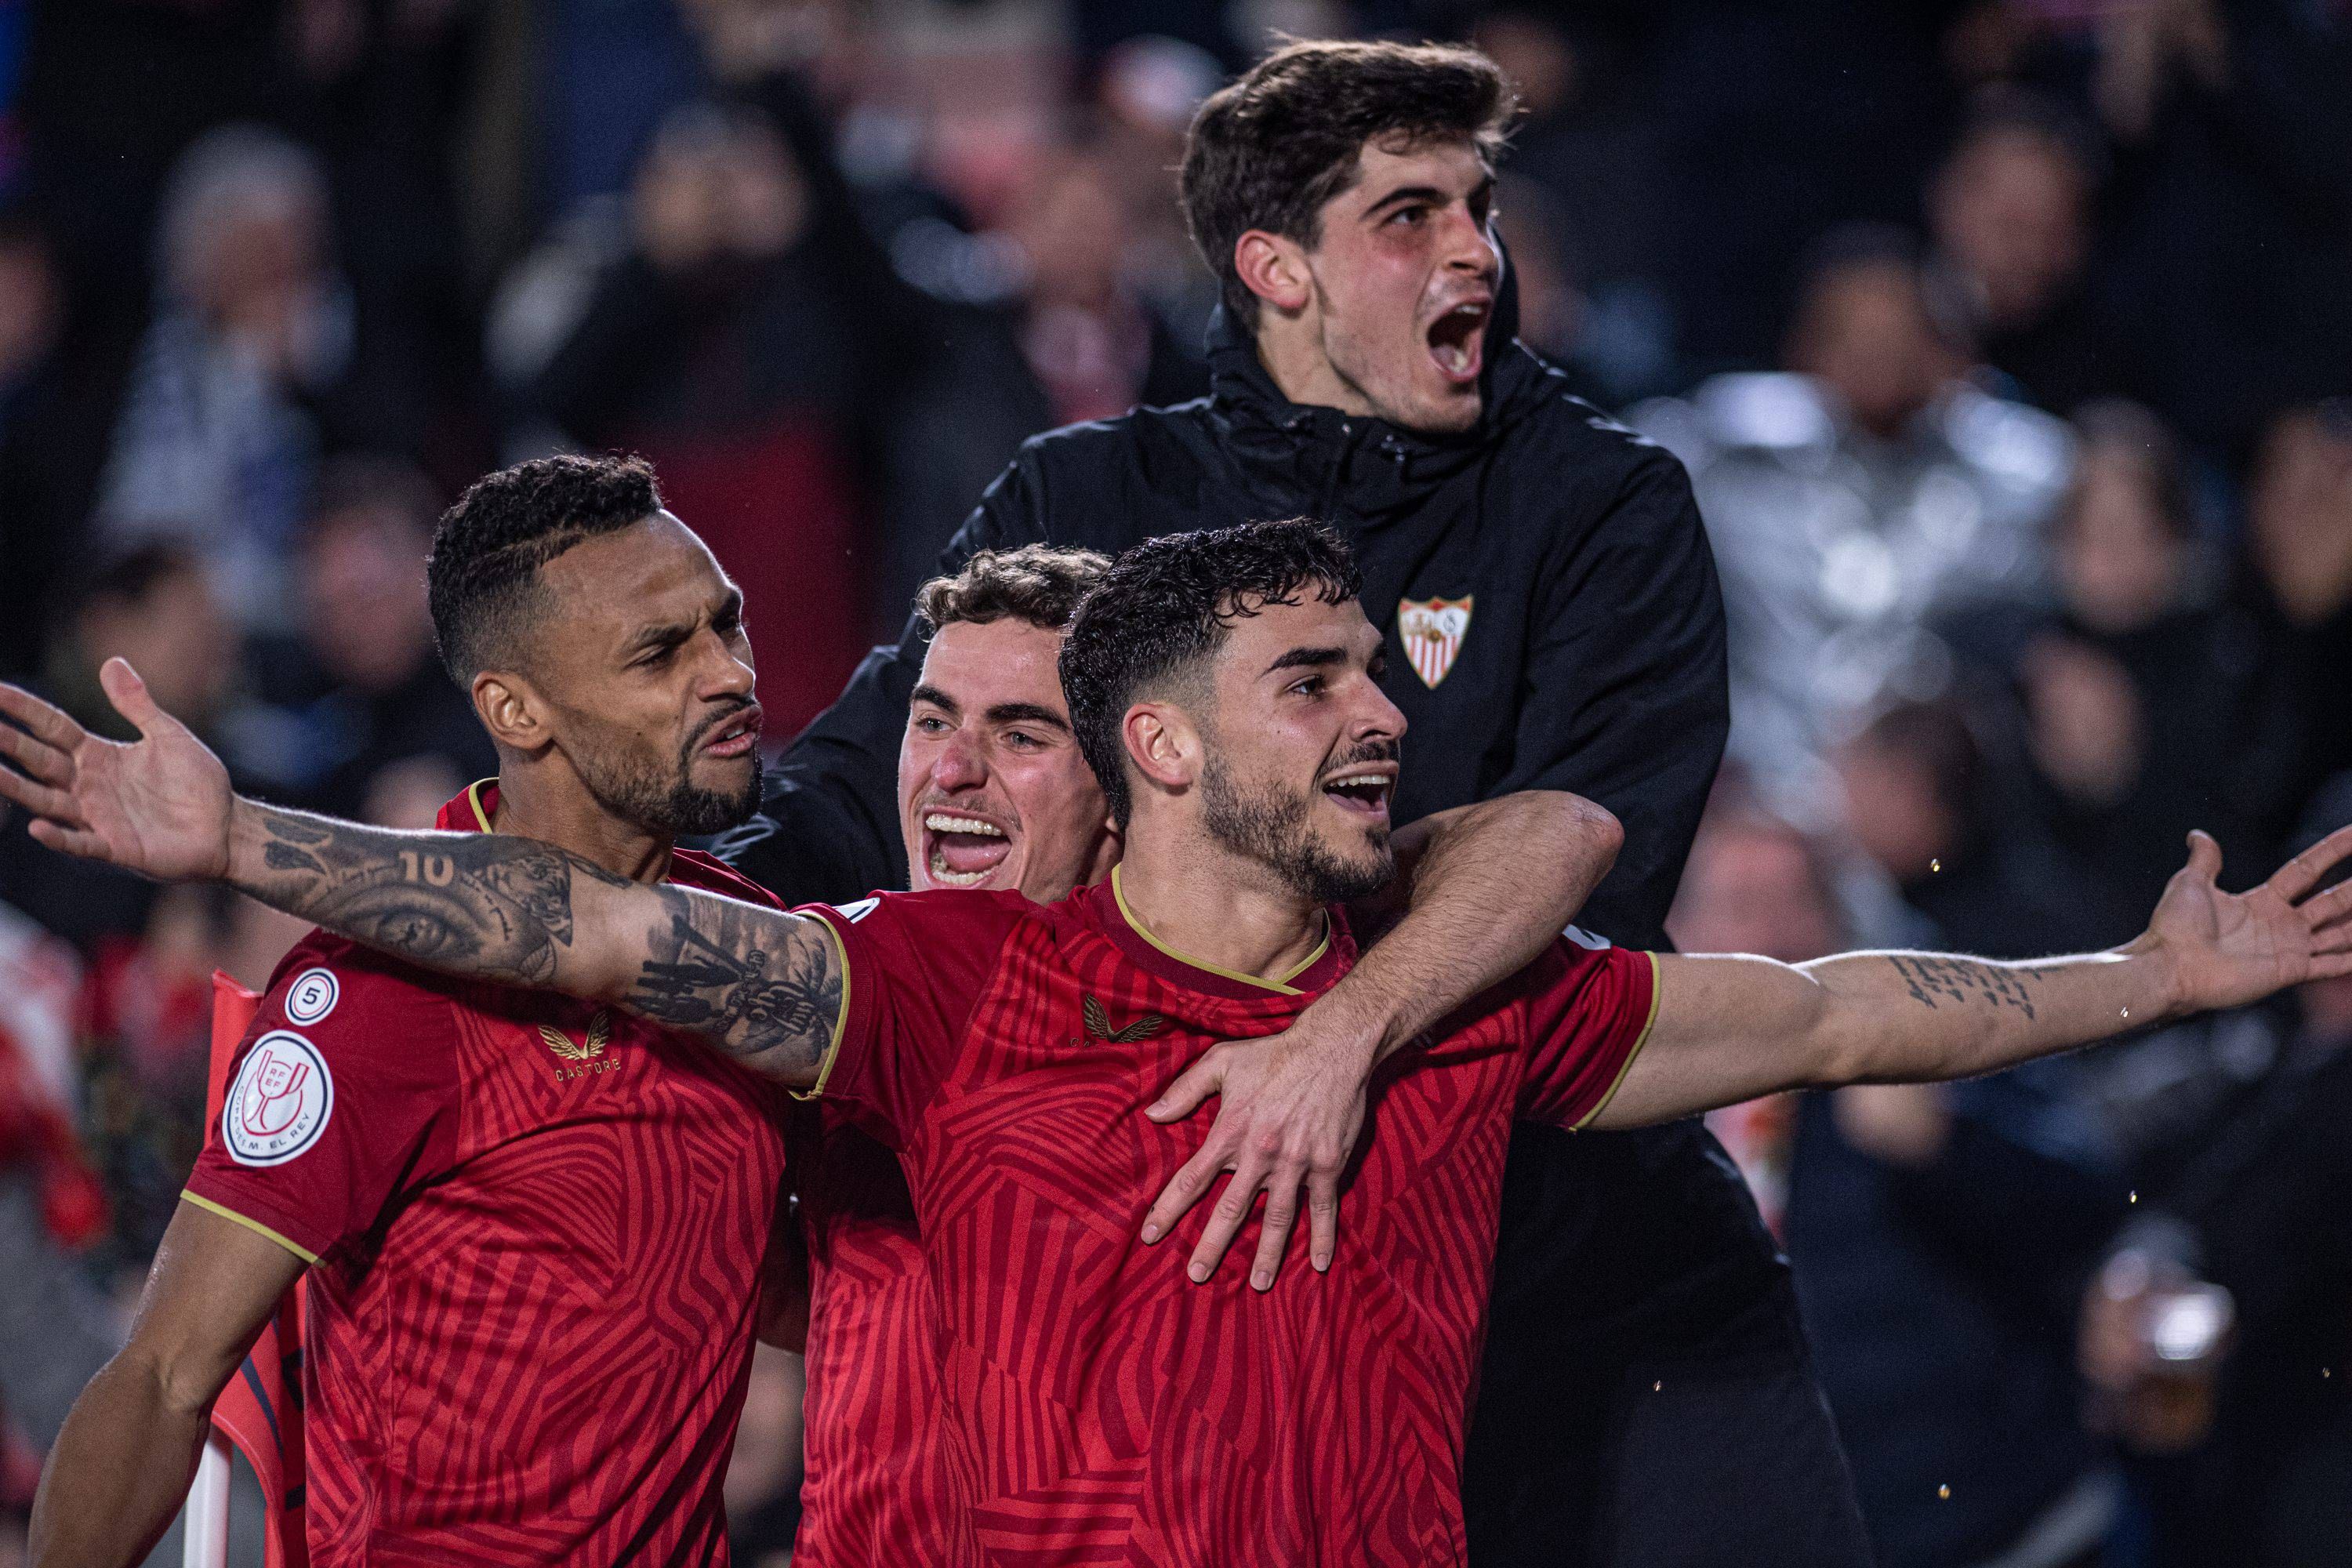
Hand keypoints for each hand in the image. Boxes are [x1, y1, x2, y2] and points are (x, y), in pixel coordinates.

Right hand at [0, 659, 234, 880]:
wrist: (226, 827)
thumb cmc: (196, 783)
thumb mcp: (168, 736)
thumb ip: (137, 704)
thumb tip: (111, 662)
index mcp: (99, 755)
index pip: (52, 728)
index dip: (25, 710)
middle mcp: (89, 785)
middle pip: (39, 760)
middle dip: (9, 743)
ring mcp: (99, 817)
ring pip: (47, 800)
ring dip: (17, 788)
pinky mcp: (116, 847)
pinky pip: (81, 842)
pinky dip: (59, 836)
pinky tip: (37, 827)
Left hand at [1137, 1008, 1379, 1290]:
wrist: (1332, 1048)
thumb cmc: (1273, 1054)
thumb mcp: (1222, 1061)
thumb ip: (1185, 1090)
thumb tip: (1151, 1114)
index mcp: (1229, 1132)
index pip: (1191, 1179)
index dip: (1168, 1209)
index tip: (1150, 1236)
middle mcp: (1259, 1154)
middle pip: (1231, 1210)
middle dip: (1211, 1246)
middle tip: (1197, 1275)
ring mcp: (1296, 1164)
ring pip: (1278, 1219)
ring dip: (1268, 1255)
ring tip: (1258, 1284)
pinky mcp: (1327, 1166)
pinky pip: (1323, 1209)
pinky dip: (1322, 1237)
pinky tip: (1320, 1264)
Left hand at [2141, 827, 2351, 1014]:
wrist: (2170, 966)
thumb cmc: (2176, 928)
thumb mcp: (2191, 883)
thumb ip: (2205, 859)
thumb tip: (2198, 834)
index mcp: (2262, 901)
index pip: (2307, 870)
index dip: (2333, 851)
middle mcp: (2281, 924)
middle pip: (2332, 900)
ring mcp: (2289, 948)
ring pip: (2340, 931)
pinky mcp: (2289, 971)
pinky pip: (2331, 965)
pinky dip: (2351, 960)